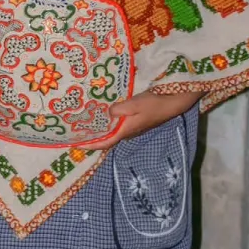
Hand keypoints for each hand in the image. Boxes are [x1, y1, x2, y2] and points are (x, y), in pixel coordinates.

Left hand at [86, 89, 204, 151]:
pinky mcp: (135, 121)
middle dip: (92, 138)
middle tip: (76, 133)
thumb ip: (120, 109)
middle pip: (106, 139)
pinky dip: (107, 123)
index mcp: (125, 131)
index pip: (105, 143)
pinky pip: (117, 125)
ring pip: (111, 132)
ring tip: (85, 124)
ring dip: (99, 130)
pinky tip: (101, 116)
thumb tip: (107, 113)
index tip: (76, 144)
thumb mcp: (135, 104)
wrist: (171, 103)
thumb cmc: (153, 104)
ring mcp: (132, 127)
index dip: (90, 145)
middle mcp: (127, 132)